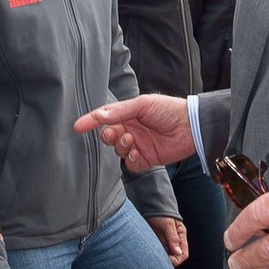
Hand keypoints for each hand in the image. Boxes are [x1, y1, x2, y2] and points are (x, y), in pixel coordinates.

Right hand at [74, 94, 194, 170]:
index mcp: (129, 114)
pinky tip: (136, 153)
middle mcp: (131, 129)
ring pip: (118, 150)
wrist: (190, 126)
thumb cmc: (168, 110)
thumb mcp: (143, 104)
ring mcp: (138, 144)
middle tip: (114, 133)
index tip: (77, 127)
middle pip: (109, 135)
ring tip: (130, 140)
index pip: (105, 117)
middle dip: (107, 135)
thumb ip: (120, 112)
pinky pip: (130, 164)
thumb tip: (99, 116)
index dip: (91, 121)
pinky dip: (129, 159)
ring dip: (120, 146)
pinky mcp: (147, 159)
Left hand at [147, 216, 188, 266]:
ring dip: (161, 257)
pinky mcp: (157, 241)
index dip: (177, 259)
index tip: (169, 260)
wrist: (150, 205)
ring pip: (166, 255)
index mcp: (180, 235)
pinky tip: (150, 253)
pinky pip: (158, 251)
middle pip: (174, 257)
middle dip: (169, 260)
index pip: (183, 253)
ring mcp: (165, 241)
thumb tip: (178, 253)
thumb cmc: (161, 212)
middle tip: (160, 260)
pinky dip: (155, 254)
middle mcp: (174, 240)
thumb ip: (173, 237)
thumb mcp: (168, 223)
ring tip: (154, 256)